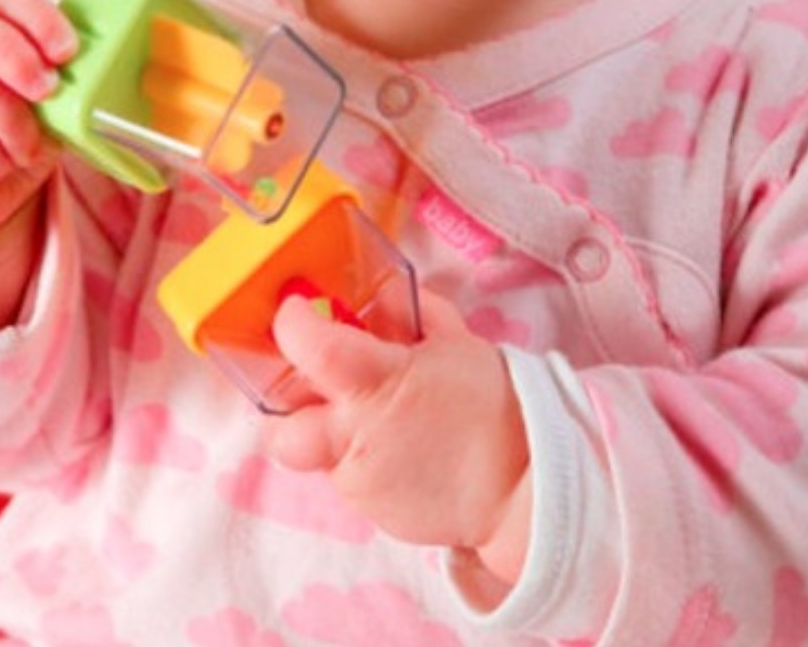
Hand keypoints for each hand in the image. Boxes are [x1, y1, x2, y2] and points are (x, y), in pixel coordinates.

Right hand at [0, 0, 75, 357]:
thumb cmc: (6, 135)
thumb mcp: (43, 109)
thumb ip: (62, 90)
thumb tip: (102, 88)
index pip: (8, 2)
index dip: (39, 20)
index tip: (68, 50)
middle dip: (15, 58)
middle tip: (47, 91)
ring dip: (7, 120)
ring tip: (25, 147)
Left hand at [262, 289, 530, 580]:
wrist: (527, 487)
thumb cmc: (497, 409)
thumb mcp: (459, 344)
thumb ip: (414, 316)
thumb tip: (385, 296)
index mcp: (378, 382)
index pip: (309, 347)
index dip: (292, 325)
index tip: (297, 312)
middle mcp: (357, 434)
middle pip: (279, 432)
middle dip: (283, 416)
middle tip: (312, 397)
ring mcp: (361, 479)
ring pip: (317, 458)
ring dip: (332, 440)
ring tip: (376, 427)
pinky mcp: (373, 512)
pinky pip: (350, 482)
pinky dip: (365, 466)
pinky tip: (402, 455)